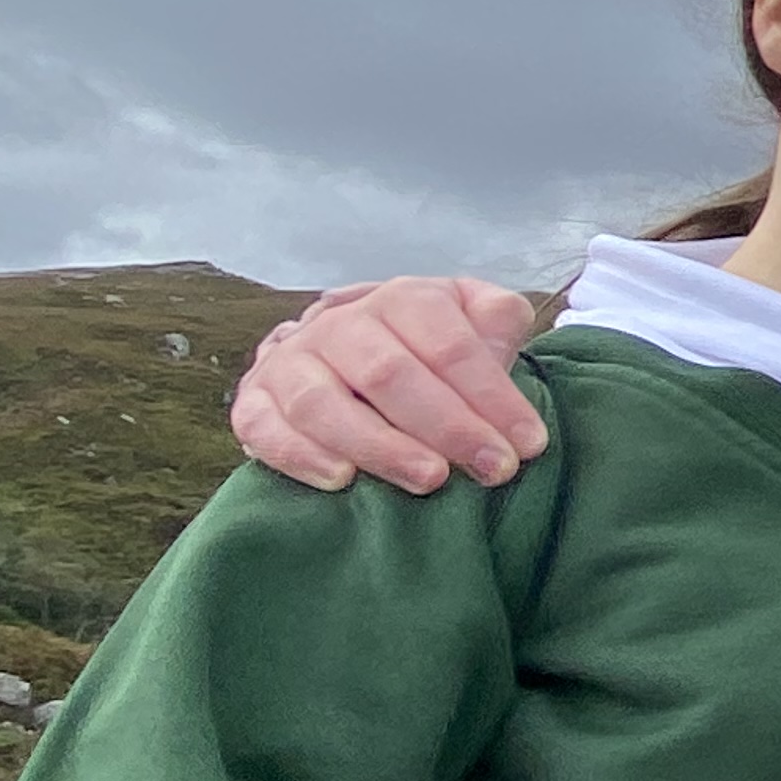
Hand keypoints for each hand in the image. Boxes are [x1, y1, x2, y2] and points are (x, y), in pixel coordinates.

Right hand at [234, 276, 546, 492]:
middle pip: (390, 374)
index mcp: (401, 299)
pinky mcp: (254, 402)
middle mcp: (340, 324)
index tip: (526, 446)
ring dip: (380, 446)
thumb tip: (504, 332)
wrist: (343, 350)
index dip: (492, 397)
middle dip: (448, 427)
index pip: (450, 345)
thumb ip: (495, 319)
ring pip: (325, 404)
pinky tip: (342, 480)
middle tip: (491, 470)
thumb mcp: (469, 318)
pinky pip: (264, 429)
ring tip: (429, 480)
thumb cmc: (424, 346)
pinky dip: (300, 455)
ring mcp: (290, 362)